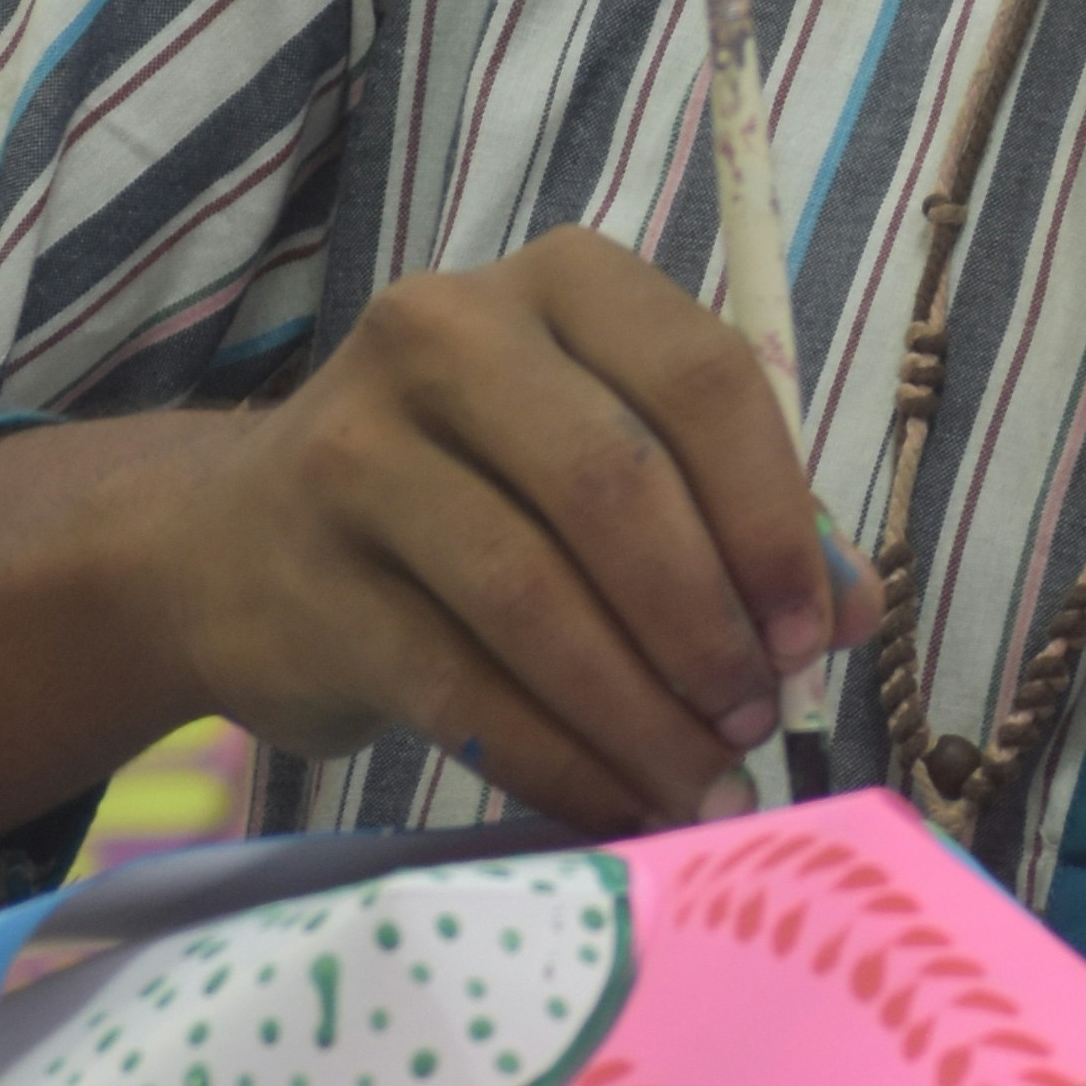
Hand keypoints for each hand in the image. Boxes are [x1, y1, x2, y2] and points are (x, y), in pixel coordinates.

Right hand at [155, 231, 860, 827]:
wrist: (232, 546)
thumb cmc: (468, 494)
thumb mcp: (602, 458)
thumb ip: (731, 513)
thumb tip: (853, 610)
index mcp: (561, 284)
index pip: (701, 376)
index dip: (774, 517)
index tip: (817, 634)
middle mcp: (446, 334)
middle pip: (614, 484)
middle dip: (707, 624)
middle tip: (756, 718)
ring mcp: (359, 450)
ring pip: (534, 596)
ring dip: (641, 711)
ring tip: (702, 781)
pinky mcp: (313, 579)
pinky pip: (460, 687)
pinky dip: (560, 760)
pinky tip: (616, 801)